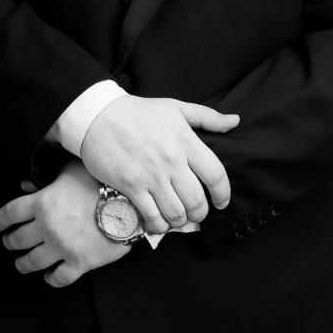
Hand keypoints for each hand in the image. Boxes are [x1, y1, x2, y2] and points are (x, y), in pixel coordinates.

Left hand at [0, 161, 132, 286]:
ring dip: (23, 264)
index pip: (9, 214)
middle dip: (10, 242)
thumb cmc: (101, 183)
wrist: (129, 206)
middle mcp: (47, 228)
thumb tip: (25, 186)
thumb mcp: (70, 173)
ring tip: (21, 264)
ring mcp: (61, 248)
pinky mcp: (79, 263)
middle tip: (9, 242)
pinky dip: (51, 279)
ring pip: (32, 262)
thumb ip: (46, 180)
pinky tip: (48, 277)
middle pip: (17, 239)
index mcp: (42, 203)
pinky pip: (59, 278)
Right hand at [79, 96, 237, 234]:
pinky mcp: (131, 186)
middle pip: (196, 201)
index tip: (221, 202)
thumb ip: (207, 117)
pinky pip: (152, 217)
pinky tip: (158, 221)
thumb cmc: (138, 112)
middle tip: (196, 213)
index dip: (223, 194)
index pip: (216, 175)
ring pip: (176, 213)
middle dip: (200, 213)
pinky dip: (159, 225)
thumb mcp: (175, 107)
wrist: (97, 116)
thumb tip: (235, 121)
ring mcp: (150, 176)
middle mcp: (171, 161)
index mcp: (185, 141)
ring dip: (180, 221)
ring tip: (178, 218)